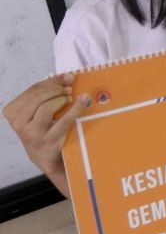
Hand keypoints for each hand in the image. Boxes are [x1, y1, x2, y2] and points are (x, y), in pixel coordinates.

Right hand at [3, 74, 89, 192]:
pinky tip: (83, 100)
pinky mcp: (49, 140)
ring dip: (61, 98)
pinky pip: (63, 120)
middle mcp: (19, 123)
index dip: (52, 81)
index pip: (33, 90)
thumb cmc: (43, 129)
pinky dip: (75, 108)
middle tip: (70, 88)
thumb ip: (45, 94)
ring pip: (46, 107)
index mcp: (13, 112)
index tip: (68, 77)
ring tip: (71, 97)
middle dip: (56, 89)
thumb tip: (67, 76)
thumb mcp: (36, 112)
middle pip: (38, 96)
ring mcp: (33, 133)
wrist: (46, 157)